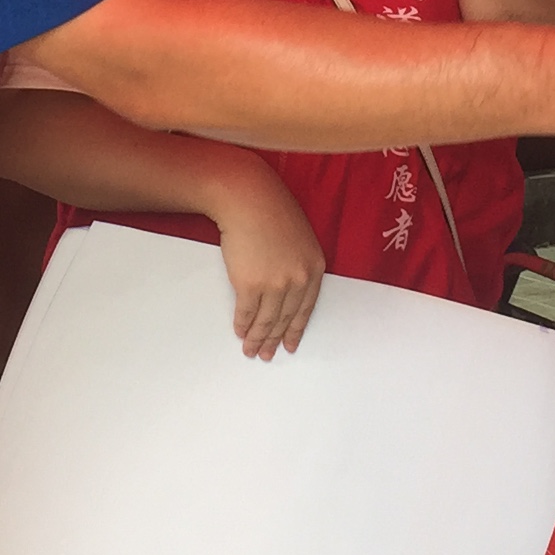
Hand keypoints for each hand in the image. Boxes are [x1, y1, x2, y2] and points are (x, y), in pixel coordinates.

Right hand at [206, 167, 326, 357]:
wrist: (249, 199)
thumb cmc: (272, 211)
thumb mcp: (300, 237)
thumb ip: (298, 264)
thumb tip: (286, 289)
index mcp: (314, 267)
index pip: (306, 308)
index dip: (297, 329)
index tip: (290, 345)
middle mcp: (298, 279)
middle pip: (286, 318)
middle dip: (276, 339)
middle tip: (267, 355)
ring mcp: (275, 284)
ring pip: (266, 321)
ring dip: (257, 338)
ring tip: (251, 350)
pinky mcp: (250, 284)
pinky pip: (247, 312)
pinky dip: (242, 325)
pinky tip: (240, 332)